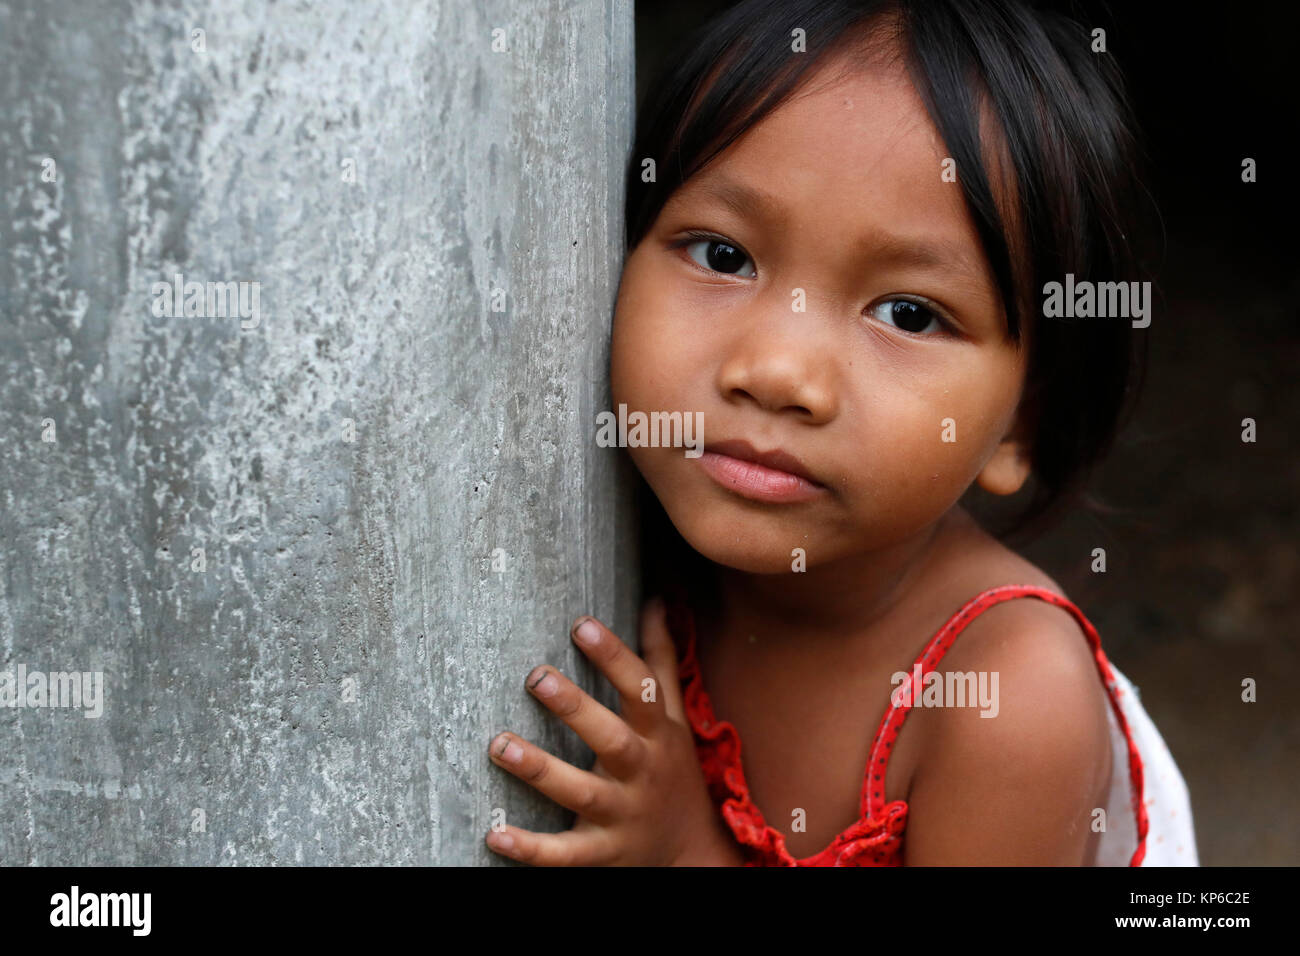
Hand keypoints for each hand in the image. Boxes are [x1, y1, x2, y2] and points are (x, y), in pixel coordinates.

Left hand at [484, 596, 744, 865]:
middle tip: (536, 676)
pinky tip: (494, 833)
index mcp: (657, 735)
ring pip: (581, 793)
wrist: (692, 854)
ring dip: (540, 770)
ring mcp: (621, 815)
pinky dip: (530, 848)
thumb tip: (656, 600)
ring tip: (498, 744)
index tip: (581, 624)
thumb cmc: (672, 770)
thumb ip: (660, 659)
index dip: (614, 656)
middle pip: (612, 739)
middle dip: (576, 709)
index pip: (641, 689)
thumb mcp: (674, 717)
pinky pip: (563, 855)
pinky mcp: (601, 854)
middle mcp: (641, 772)